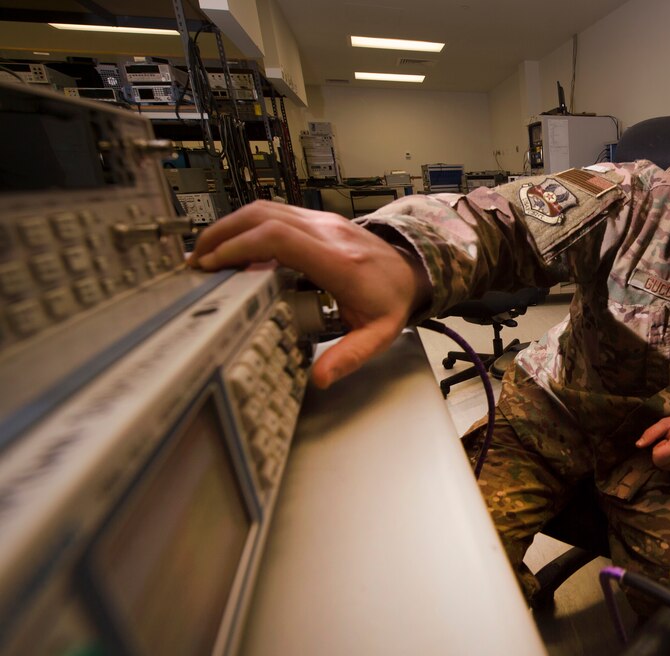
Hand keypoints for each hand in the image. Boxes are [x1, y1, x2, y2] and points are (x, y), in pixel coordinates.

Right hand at [190, 201, 429, 387]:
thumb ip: (349, 356)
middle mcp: (329, 233)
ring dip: (231, 226)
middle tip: (197, 260)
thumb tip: (321, 377)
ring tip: (206, 252)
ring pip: (266, 208)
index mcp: (339, 262)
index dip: (240, 247)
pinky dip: (247, 225)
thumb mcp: (377, 335)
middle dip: (223, 235)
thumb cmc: (392, 301)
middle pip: (264, 216)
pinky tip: (232, 246)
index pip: (280, 239)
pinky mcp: (319, 219)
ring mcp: (324, 221)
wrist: (415, 272)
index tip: (214, 266)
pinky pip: (276, 212)